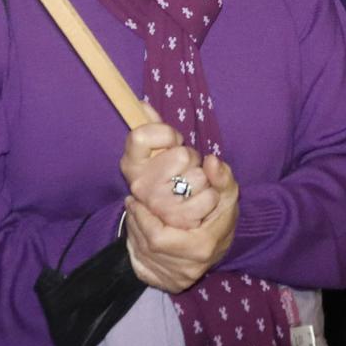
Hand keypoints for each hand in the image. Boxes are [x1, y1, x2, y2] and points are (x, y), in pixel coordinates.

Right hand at [118, 114, 213, 229]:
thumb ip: (159, 130)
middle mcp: (139, 185)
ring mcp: (156, 205)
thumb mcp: (169, 154)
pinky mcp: (176, 222)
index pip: (141, 135)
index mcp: (131, 164)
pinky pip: (210, 197)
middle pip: (181, 154)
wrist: (175, 240)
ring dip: (204, 181)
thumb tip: (142, 105)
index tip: (173, 141)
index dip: (165, 134)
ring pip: (198, 176)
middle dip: (192, 160)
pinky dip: (213, 198)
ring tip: (194, 190)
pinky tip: (202, 206)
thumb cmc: (176, 186)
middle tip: (186, 172)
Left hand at [124, 153, 239, 292]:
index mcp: (201, 248)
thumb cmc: (222, 216)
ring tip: (134, 212)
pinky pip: (141, 267)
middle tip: (132, 202)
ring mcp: (176, 280)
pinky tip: (138, 231)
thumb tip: (211, 162)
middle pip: (148, 245)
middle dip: (135, 222)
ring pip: (142, 255)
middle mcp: (188, 269)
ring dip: (133, 231)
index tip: (137, 198)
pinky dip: (135, 247)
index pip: (158, 237)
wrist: (222, 244)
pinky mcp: (167, 284)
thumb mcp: (227, 195)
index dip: (143, 218)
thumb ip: (221, 177)